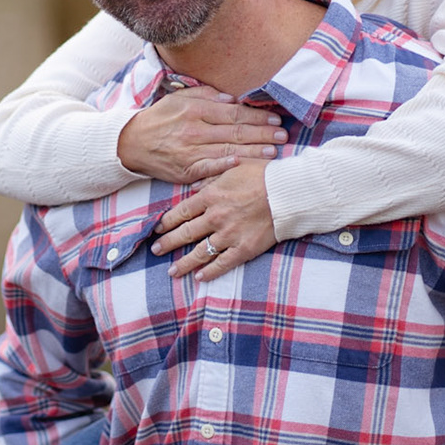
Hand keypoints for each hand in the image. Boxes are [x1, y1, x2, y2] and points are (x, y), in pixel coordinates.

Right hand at [115, 87, 284, 184]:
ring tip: (274, 151)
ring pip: (228, 150)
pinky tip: (242, 164)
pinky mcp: (186, 170)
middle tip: (283, 135)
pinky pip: (210, 168)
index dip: (256, 116)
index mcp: (195, 110)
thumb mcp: (179, 99)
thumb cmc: (160, 119)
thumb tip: (232, 98)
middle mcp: (194, 130)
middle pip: (235, 131)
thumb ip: (206, 96)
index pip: (233, 112)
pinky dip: (226, 166)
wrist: (131, 143)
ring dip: (253, 151)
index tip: (275, 118)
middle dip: (262, 133)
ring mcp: (190, 151)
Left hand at [152, 160, 276, 280]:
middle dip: (168, 243)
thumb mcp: (234, 167)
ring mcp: (229, 234)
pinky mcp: (244, 249)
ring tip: (172, 271)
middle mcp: (216, 217)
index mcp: (211, 195)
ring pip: (200, 252)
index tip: (157, 228)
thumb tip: (194, 186)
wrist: (289, 193)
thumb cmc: (264, 175)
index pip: (182, 211)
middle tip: (156, 250)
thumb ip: (211, 177)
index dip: (167, 221)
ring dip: (184, 263)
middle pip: (186, 233)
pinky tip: (199, 277)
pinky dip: (210, 272)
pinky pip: (222, 263)